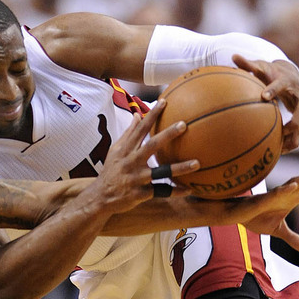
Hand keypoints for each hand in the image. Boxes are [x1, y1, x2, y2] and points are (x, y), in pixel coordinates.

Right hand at [86, 99, 198, 214]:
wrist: (100, 197)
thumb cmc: (111, 171)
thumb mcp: (115, 151)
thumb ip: (128, 133)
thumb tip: (137, 114)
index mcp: (126, 150)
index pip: (140, 129)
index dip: (152, 115)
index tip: (164, 102)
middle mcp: (131, 162)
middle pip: (151, 146)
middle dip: (167, 135)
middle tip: (183, 125)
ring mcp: (136, 179)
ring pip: (160, 172)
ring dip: (179, 168)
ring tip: (197, 163)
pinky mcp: (140, 194)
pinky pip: (161, 192)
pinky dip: (175, 191)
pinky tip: (189, 189)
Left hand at [232, 54, 298, 152]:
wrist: (292, 76)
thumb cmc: (271, 73)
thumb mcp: (260, 68)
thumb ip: (247, 64)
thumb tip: (233, 56)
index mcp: (287, 81)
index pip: (281, 84)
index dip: (273, 89)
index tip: (263, 97)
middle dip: (295, 122)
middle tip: (282, 133)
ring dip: (294, 137)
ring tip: (281, 150)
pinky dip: (293, 140)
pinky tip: (280, 151)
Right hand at [236, 159, 298, 253]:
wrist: (236, 215)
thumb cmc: (256, 218)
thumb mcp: (278, 231)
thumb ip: (293, 238)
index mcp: (292, 199)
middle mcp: (286, 193)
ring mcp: (275, 195)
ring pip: (293, 183)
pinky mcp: (263, 199)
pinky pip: (276, 193)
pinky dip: (285, 190)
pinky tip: (294, 186)